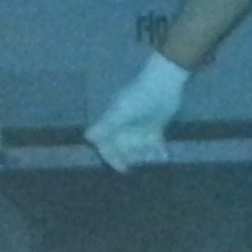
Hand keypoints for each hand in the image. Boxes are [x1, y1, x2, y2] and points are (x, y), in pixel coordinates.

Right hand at [86, 52, 191, 170]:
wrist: (163, 83)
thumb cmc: (140, 97)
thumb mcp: (120, 112)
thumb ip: (105, 125)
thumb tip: (87, 137)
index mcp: (114, 121)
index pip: (106, 142)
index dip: (111, 156)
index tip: (121, 168)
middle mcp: (126, 124)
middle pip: (122, 146)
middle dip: (129, 155)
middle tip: (139, 161)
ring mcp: (141, 125)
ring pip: (138, 146)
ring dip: (143, 153)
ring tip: (152, 156)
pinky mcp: (155, 125)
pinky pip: (154, 142)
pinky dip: (157, 149)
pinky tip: (164, 155)